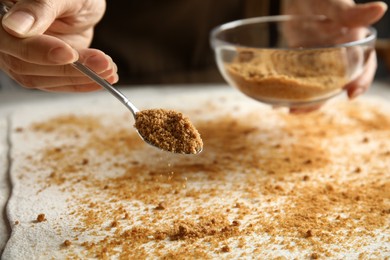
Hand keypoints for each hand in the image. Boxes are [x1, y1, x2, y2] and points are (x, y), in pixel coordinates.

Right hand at [0, 0, 117, 91]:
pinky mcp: (43, 69)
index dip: (40, 52)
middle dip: (68, 69)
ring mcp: (24, 57)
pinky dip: (82, 83)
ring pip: (43, 79)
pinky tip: (104, 79)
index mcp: (4, 14)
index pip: (11, 41)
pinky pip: (57, 83)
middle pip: (26, 66)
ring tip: (108, 68)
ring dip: (79, 78)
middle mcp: (9, 39)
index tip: (69, 53)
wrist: (82, 2)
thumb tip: (14, 27)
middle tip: (102, 63)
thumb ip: (38, 8)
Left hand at [283, 0, 386, 112]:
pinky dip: (291, 89)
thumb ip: (350, 12)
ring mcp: (318, 60)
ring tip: (289, 109)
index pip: (362, 66)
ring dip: (305, 99)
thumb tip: (381, 10)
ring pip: (316, 85)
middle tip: (301, 110)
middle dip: (322, 99)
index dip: (360, 81)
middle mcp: (336, 55)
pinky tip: (277, 99)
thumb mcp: (332, 2)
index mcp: (352, 43)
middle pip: (336, 84)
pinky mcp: (301, 61)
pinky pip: (299, 78)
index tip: (351, 94)